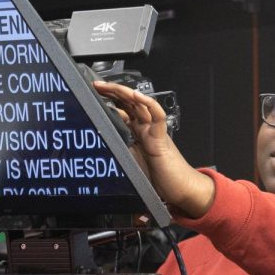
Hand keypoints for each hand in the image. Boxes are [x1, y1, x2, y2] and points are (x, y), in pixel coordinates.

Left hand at [92, 81, 215, 217]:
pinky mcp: (161, 137)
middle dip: (112, 92)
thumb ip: (120, 150)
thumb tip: (102, 143)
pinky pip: (157, 116)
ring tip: (109, 86)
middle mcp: (145, 128)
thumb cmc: (160, 178)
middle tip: (96, 85)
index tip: (93, 94)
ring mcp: (153, 131)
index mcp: (137, 133)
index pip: (121, 110)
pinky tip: (138, 95)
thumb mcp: (131, 162)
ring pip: (140, 105)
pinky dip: (149, 104)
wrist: (180, 189)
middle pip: (129, 103)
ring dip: (124, 93)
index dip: (108, 100)